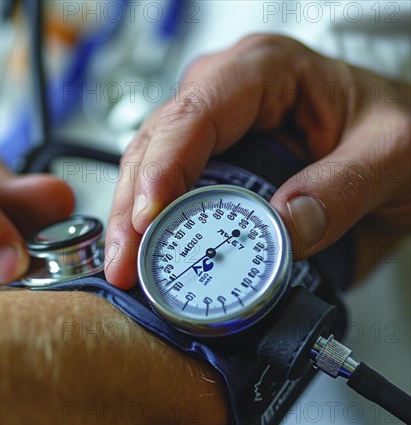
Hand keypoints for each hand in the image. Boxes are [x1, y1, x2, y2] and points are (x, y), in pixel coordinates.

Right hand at [105, 34, 410, 288]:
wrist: (394, 144)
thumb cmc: (392, 130)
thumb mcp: (392, 153)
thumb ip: (344, 187)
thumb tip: (283, 226)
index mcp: (266, 72)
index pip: (198, 113)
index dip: (165, 167)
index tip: (148, 219)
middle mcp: (226, 94)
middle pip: (156, 144)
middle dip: (133, 207)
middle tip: (125, 263)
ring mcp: (211, 129)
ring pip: (148, 167)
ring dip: (132, 221)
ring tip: (125, 267)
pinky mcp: (208, 161)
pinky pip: (166, 188)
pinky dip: (150, 226)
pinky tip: (145, 254)